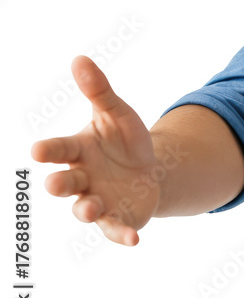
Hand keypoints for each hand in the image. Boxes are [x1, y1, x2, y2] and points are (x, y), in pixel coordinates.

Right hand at [31, 56, 161, 245]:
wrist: (152, 170)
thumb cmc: (125, 139)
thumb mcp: (117, 113)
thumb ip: (99, 90)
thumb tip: (79, 58)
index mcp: (78, 151)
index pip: (59, 150)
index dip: (49, 151)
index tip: (37, 150)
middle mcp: (81, 179)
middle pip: (64, 183)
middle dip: (59, 184)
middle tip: (56, 183)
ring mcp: (97, 201)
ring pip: (84, 209)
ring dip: (86, 210)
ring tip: (92, 207)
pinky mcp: (117, 219)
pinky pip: (116, 230)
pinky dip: (122, 236)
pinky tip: (134, 239)